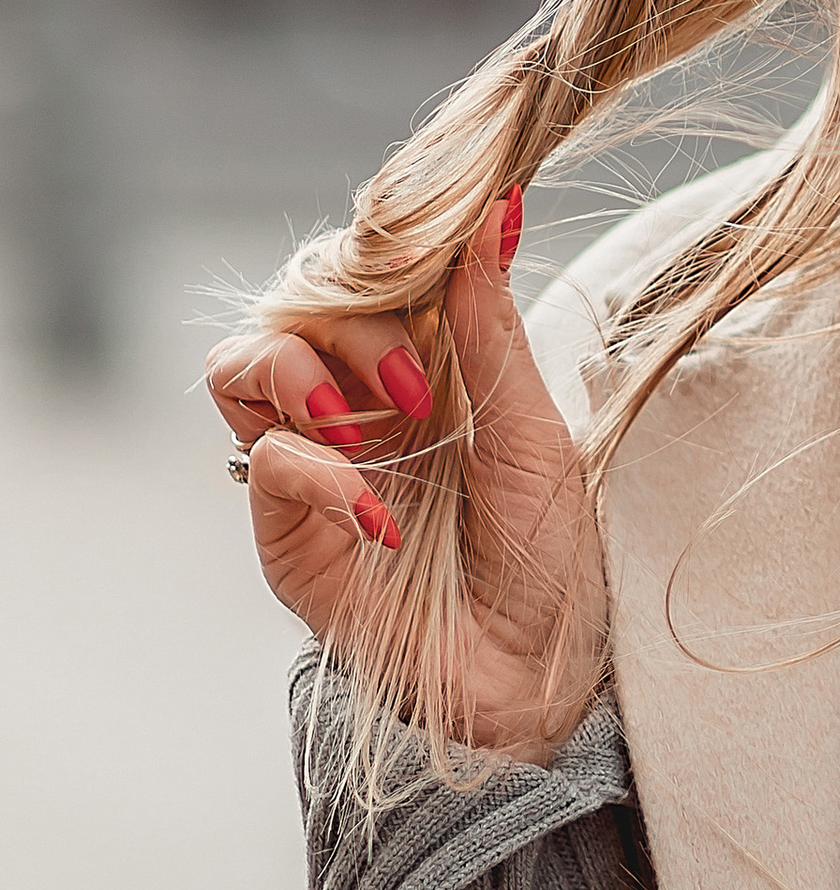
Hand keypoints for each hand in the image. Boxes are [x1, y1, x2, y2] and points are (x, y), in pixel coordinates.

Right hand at [204, 193, 605, 759]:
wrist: (535, 673)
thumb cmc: (546, 556)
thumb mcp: (536, 432)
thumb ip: (493, 329)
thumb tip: (492, 216)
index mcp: (417, 367)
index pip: (361, 272)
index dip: (383, 253)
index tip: (435, 251)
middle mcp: (354, 404)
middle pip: (294, 300)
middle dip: (351, 315)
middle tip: (420, 380)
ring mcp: (313, 462)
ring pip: (243, 361)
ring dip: (303, 367)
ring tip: (382, 420)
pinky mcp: (286, 530)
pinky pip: (269, 462)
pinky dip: (320, 470)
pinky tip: (379, 512)